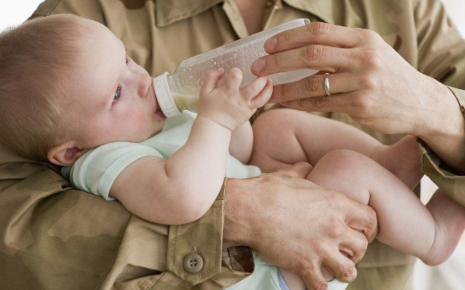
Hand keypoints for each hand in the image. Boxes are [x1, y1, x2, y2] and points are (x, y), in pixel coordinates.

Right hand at [198, 67, 271, 130]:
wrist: (215, 125)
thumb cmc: (209, 106)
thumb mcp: (205, 90)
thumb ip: (211, 77)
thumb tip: (221, 69)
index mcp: (228, 92)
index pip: (236, 77)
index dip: (236, 71)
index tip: (234, 71)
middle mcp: (239, 100)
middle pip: (255, 87)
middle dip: (260, 78)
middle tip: (261, 73)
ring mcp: (246, 107)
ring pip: (262, 98)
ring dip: (268, 88)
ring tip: (269, 80)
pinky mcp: (250, 112)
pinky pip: (261, 104)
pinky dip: (265, 95)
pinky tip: (266, 88)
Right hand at [224, 162, 377, 289]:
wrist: (248, 210)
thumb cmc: (268, 190)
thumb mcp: (290, 175)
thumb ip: (304, 170)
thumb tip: (306, 166)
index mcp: (335, 203)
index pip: (370, 219)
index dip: (369, 227)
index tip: (362, 231)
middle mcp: (334, 227)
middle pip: (362, 247)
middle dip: (356, 250)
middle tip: (345, 250)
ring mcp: (320, 248)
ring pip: (349, 271)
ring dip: (343, 271)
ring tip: (335, 269)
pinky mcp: (304, 265)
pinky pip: (322, 286)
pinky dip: (320, 286)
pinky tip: (314, 280)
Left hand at [251, 22, 455, 136]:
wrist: (419, 102)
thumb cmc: (389, 75)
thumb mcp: (371, 51)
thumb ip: (342, 47)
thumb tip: (301, 47)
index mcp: (363, 39)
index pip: (318, 32)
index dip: (288, 38)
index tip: (268, 45)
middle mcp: (363, 57)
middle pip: (311, 54)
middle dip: (279, 61)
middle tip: (258, 67)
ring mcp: (363, 82)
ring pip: (312, 83)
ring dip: (284, 88)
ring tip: (266, 90)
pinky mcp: (361, 106)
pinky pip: (321, 104)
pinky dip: (300, 103)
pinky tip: (286, 103)